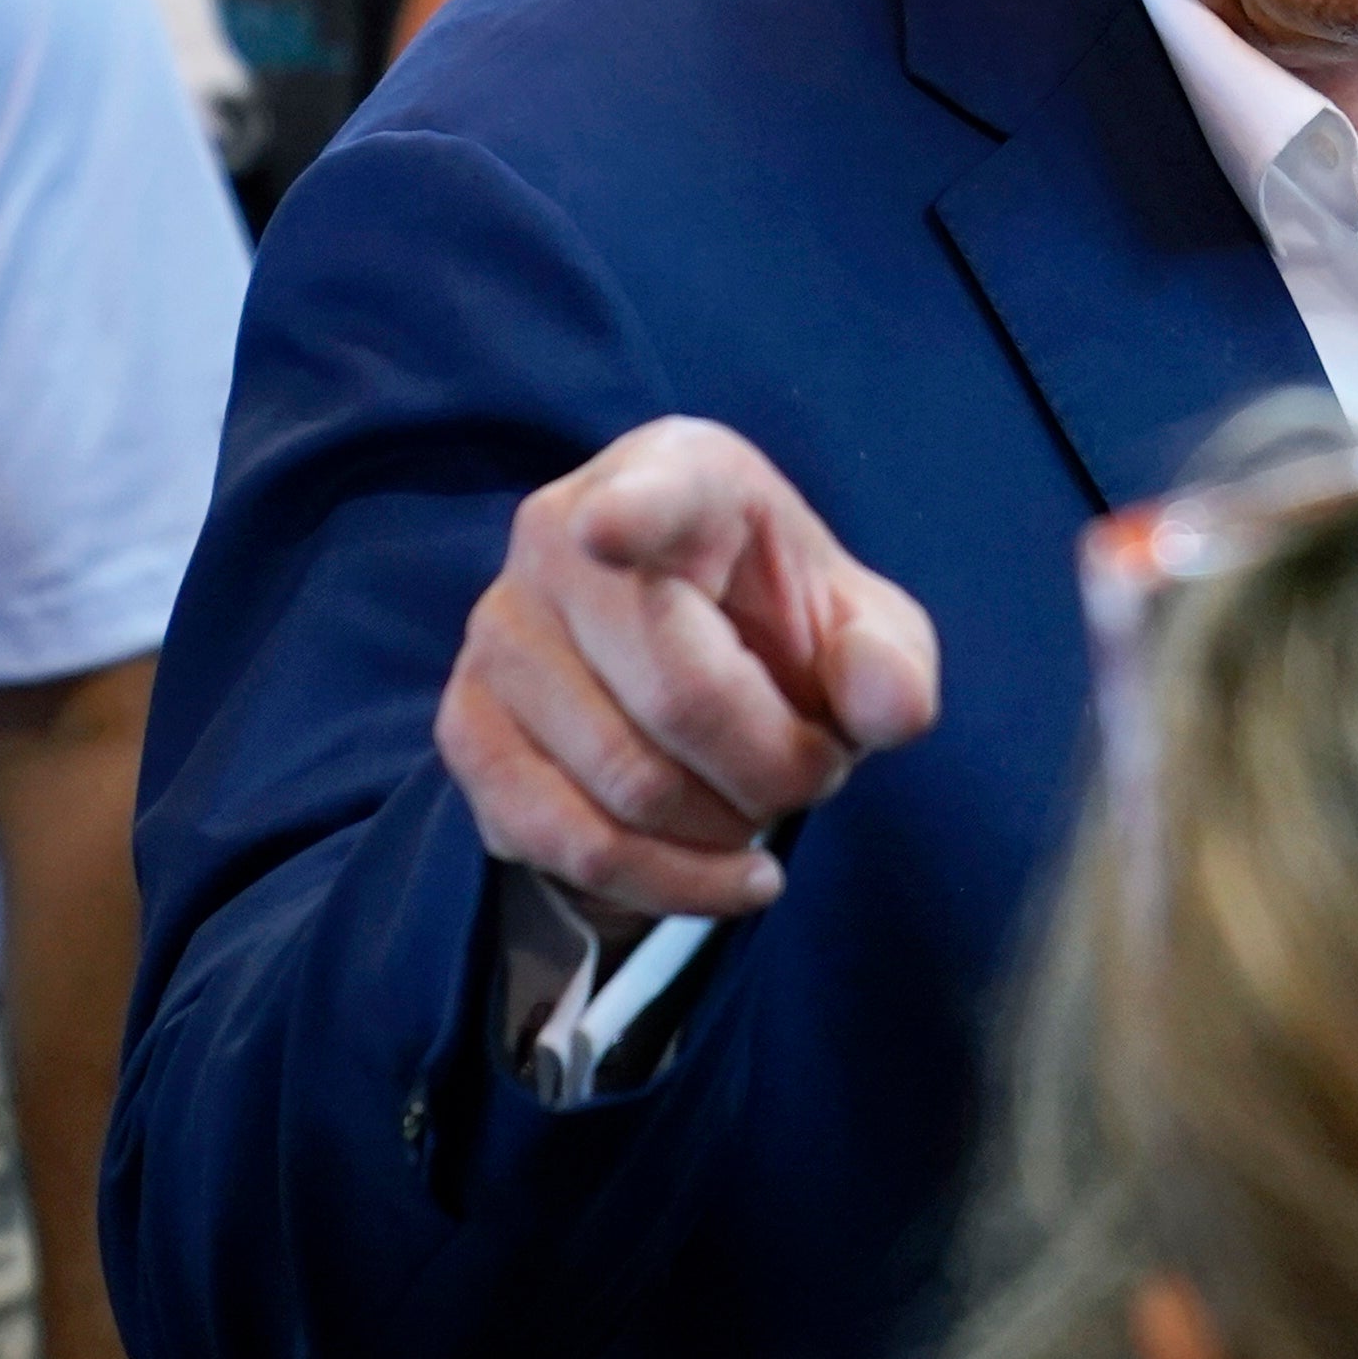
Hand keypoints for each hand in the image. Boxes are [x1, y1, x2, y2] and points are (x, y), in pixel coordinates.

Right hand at [438, 416, 940, 920]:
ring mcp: (498, 630)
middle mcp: (558, 535)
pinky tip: (723, 877)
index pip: (652, 498)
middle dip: (775, 771)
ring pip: (624, 786)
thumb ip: (892, 665)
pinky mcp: (466, 725)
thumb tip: (886, 706)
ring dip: (725, 833)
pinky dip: (662, 883)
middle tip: (816, 774)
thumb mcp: (865, 633)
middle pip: (679, 697)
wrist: (689, 664)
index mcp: (676, 475)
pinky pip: (562, 840)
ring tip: (761, 809)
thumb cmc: (781, 628)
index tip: (610, 530)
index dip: (631, 516)